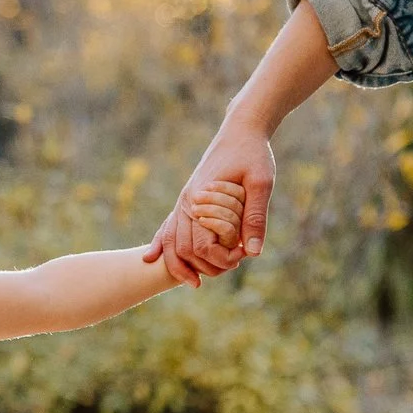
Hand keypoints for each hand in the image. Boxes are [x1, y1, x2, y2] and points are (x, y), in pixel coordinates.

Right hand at [148, 113, 275, 283]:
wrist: (240, 130)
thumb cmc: (253, 153)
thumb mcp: (262, 183)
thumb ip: (256, 217)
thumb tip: (253, 252)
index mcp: (202, 197)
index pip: (201, 244)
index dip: (220, 258)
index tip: (243, 256)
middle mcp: (187, 201)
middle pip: (181, 247)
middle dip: (201, 266)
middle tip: (229, 268)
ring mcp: (183, 200)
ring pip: (169, 240)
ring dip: (178, 264)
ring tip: (194, 282)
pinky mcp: (186, 199)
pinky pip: (166, 226)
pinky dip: (160, 245)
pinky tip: (151, 259)